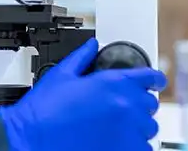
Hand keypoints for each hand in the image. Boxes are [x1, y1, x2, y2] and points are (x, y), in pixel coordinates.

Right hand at [0, 38, 166, 150]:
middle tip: (121, 108)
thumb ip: (82, 57)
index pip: (152, 76)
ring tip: (118, 127)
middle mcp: (126, 106)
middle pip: (150, 103)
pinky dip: (134, 145)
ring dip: (138, 126)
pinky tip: (118, 141)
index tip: (154, 82)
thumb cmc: (44, 110)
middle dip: (138, 104)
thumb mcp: (62, 74)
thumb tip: (91, 46)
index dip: (154, 78)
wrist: (33, 138)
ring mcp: (128, 131)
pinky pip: (143, 148)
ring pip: (149, 128)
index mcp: (113, 82)